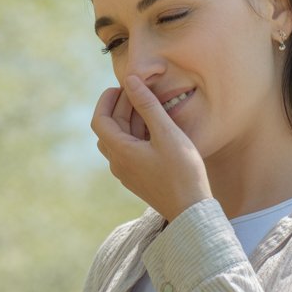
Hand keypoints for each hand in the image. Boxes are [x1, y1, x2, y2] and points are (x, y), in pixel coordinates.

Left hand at [91, 75, 211, 221]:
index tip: (123, 85)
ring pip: (119, 139)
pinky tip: (154, 127)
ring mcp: (127, 173)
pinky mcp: (137, 178)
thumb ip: (147, 105)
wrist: (192, 211)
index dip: (107, 100)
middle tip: (139, 91)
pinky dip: (136, 134)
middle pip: (109, 128)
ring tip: (148, 105)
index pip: (100, 120)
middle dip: (121, 107)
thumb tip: (130, 80)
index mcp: (120, 152)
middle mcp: (118, 164)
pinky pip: (129, 150)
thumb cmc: (183, 172)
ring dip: (129, 120)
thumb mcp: (167, 133)